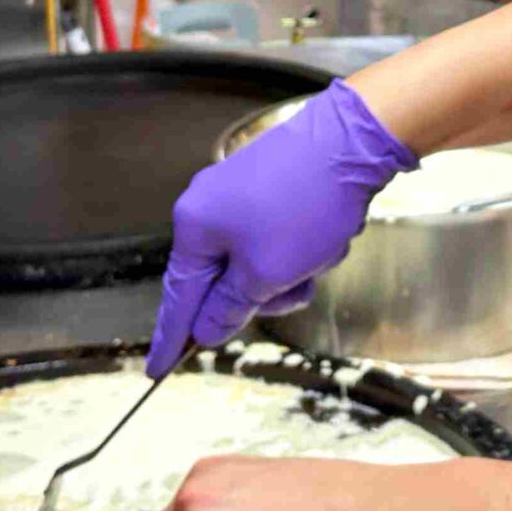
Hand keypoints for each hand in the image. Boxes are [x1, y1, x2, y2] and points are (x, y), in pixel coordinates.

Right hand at [146, 80, 414, 376]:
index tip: (157, 371)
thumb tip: (206, 328)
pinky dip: (308, 246)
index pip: (178, 297)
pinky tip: (332, 231)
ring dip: (295, 269)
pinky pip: (283, 237)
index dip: (172, 338)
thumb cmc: (303, 205)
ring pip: (262, 261)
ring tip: (321, 250)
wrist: (354, 139)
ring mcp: (243, 191)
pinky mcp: (274, 185)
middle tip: (297, 285)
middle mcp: (210, 205)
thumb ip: (230, 307)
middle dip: (268, 292)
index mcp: (195, 226)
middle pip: (225, 280)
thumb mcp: (265, 273)